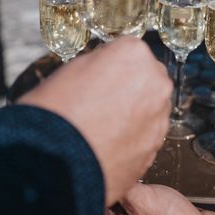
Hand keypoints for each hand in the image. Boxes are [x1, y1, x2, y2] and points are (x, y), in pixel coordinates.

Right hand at [18, 37, 171, 205]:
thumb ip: (100, 64)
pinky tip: (111, 145)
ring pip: (151, 108)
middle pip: (148, 79)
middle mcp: (155, 81)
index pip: (130, 52)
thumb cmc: (56, 111)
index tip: (100, 78)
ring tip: (104, 129)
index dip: (112, 67)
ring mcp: (159, 115)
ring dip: (135, 114)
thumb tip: (106, 73)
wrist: (55, 161)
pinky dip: (134, 139)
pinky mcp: (157, 146)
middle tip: (103, 103)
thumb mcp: (72, 69)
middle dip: (131, 89)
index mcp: (134, 53)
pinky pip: (148, 136)